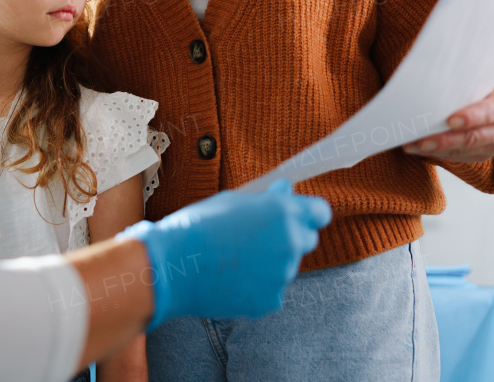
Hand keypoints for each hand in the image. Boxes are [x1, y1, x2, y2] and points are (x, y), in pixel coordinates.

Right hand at [117, 179, 330, 329]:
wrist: (172, 266)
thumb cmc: (197, 226)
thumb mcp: (233, 201)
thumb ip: (266, 201)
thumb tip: (285, 192)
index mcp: (283, 212)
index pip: (320, 212)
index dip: (307, 212)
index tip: (296, 214)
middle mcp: (290, 243)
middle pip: (306, 239)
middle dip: (288, 236)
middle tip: (256, 236)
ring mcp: (282, 275)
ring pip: (285, 266)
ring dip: (269, 262)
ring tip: (233, 258)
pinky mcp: (270, 300)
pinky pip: (272, 289)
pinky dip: (258, 285)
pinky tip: (231, 277)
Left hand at [403, 82, 493, 162]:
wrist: (484, 100)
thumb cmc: (474, 86)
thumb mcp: (472, 79)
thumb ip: (458, 82)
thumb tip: (427, 84)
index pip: (488, 113)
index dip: (470, 118)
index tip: (449, 121)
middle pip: (474, 137)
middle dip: (445, 140)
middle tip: (421, 140)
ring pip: (464, 151)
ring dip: (436, 149)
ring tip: (412, 144)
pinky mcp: (484, 155)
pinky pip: (459, 158)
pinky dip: (437, 153)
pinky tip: (419, 148)